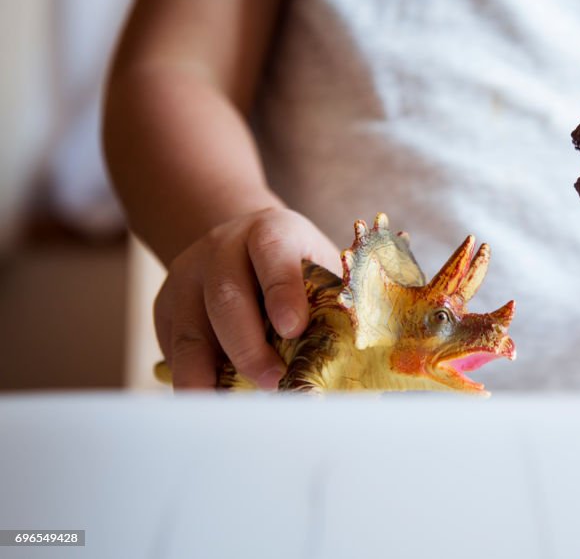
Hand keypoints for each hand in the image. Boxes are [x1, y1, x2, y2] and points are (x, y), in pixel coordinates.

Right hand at [153, 207, 339, 389]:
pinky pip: (173, 350)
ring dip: (210, 375)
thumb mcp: (318, 265)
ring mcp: (186, 279)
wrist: (240, 242)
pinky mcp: (165, 309)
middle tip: (274, 380)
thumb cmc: (294, 264)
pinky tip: (214, 403)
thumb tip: (356, 354)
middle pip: (225, 297)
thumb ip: (333, 299)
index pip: (272, 252)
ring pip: (189, 331)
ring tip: (234, 406)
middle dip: (248, 346)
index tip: (294, 328)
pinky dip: (193, 380)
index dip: (282, 290)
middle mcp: (221, 249)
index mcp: (270, 231)